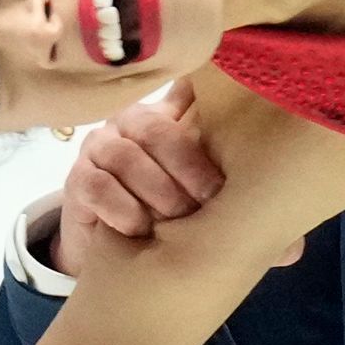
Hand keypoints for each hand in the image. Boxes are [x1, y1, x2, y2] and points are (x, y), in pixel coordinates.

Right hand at [51, 81, 231, 253]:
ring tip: (179, 218)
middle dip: (187, 167)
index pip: (185, 99)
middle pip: (157, 131)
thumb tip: (268, 149)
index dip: (207, 129)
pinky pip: (98, 187)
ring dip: (157, 191)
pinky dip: (123, 209)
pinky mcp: (76, 179)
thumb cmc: (165, 206)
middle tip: (209, 199)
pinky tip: (140, 229)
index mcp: (164, 115)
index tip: (230, 164)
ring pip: (126, 158)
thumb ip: (218, 163)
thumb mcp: (194, 184)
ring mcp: (98, 148)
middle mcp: (129, 123)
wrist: (113, 244)